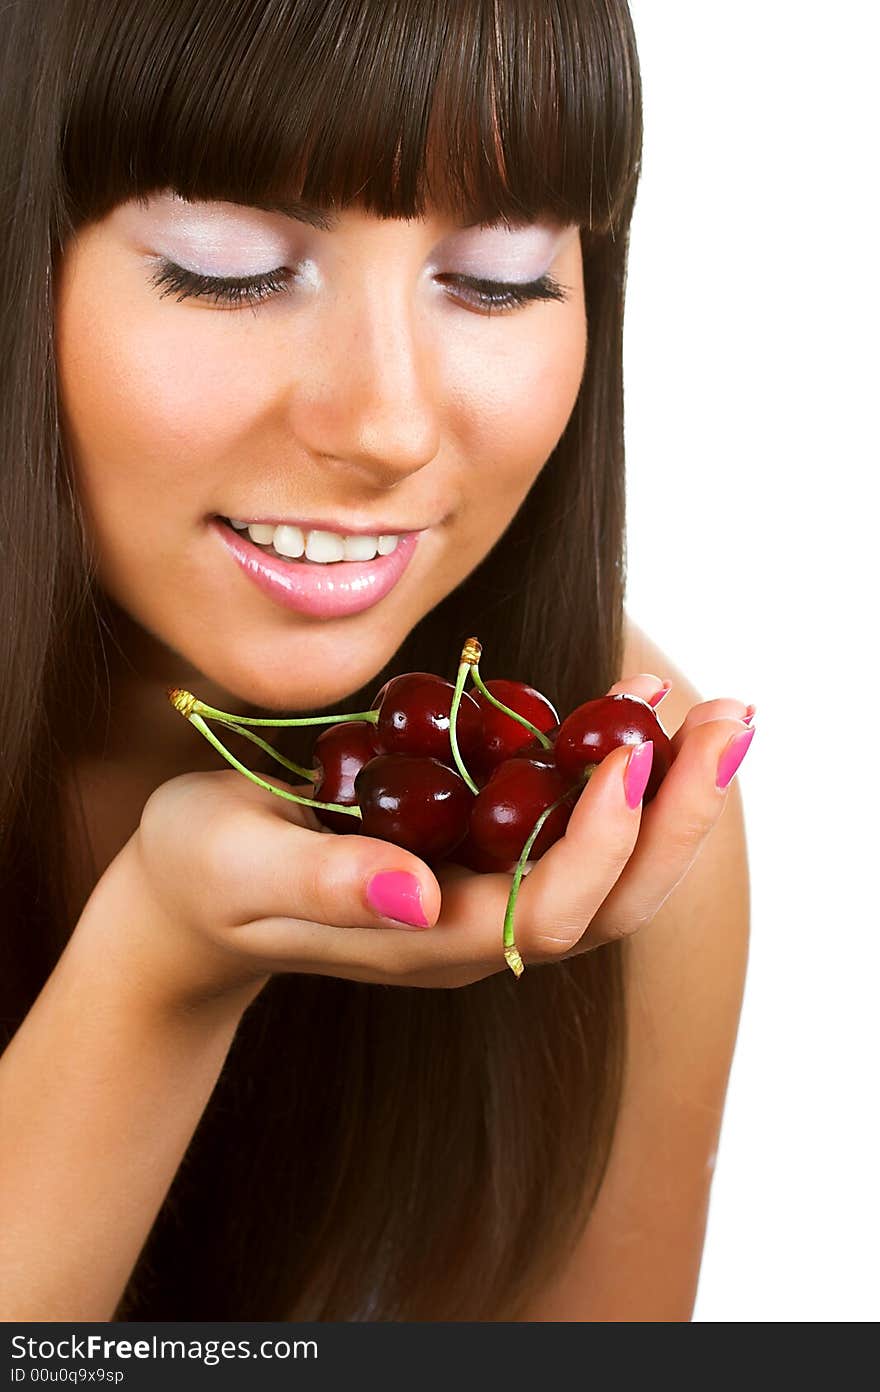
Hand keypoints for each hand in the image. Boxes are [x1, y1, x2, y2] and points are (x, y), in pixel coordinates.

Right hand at [82, 674, 751, 1006]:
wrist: (192, 894)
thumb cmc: (204, 874)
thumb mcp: (242, 866)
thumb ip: (327, 883)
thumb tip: (419, 891)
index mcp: (426, 940)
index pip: (545, 910)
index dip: (600, 843)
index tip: (634, 762)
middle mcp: (474, 924)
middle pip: (609, 896)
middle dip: (680, 817)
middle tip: (733, 723)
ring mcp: (480, 889)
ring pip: (606, 862)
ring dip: (670, 792)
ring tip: (718, 713)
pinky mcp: (475, 848)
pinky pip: (563, 816)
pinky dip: (611, 762)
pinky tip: (634, 701)